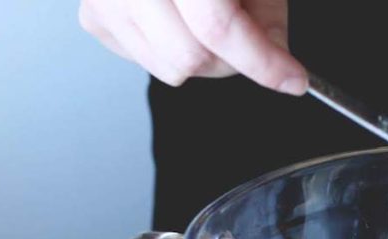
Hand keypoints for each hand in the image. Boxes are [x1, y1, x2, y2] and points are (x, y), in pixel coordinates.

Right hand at [78, 0, 305, 93]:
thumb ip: (267, 10)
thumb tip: (275, 54)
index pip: (215, 25)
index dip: (262, 60)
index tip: (293, 79)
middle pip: (192, 57)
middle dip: (234, 61)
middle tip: (252, 39)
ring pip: (171, 68)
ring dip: (206, 58)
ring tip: (212, 18)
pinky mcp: (94, 16)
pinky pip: (148, 62)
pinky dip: (175, 51)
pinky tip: (180, 19)